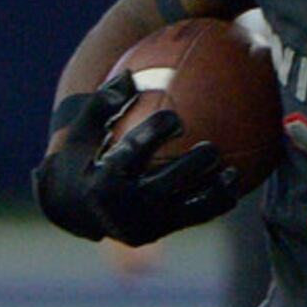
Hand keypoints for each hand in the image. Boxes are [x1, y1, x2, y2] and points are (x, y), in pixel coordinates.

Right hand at [32, 76, 239, 245]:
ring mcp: (142, 224)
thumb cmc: (81, 158)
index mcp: (103, 178)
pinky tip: (232, 187)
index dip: (155, 135)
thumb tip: (129, 74)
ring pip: (184, 210)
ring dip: (212, 193)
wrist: (73, 210)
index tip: (176, 119)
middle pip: (163, 185)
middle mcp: (122, 207)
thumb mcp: (82, 131)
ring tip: (233, 174)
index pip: (132, 154)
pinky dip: (213, 205)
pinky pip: (191, 219)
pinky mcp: (156, 232)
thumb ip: (103, 103)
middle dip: (190, 168)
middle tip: (211, 148)